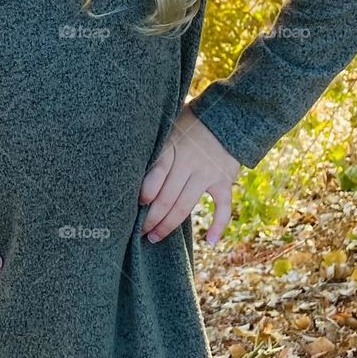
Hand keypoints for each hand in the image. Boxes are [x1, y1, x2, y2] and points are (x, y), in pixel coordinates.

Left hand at [139, 104, 240, 245]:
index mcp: (172, 147)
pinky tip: (210, 241)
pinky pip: (223, 207)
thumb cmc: (189, 124)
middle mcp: (189, 161)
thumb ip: (155, 146)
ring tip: (155, 237)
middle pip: (166, 197)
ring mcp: (207, 173)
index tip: (136, 205)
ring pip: (185, 205)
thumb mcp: (168, 127)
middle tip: (139, 231)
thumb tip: (130, 165)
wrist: (226, 116)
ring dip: (168, 225)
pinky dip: (218, 225)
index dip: (145, 192)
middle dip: (150, 218)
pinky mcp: (223, 181)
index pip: (155, 173)